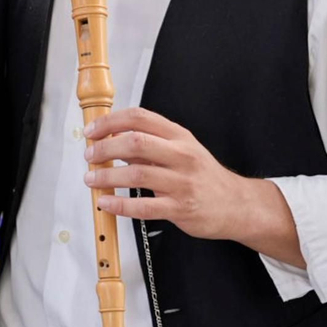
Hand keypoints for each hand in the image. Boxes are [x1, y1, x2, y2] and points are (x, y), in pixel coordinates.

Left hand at [82, 107, 259, 241]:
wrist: (236, 204)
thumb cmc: (203, 176)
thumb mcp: (181, 150)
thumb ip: (149, 145)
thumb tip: (111, 140)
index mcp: (179, 136)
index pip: (140, 118)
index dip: (110, 122)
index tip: (92, 131)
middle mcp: (181, 155)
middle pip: (136, 142)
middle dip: (105, 148)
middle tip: (90, 156)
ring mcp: (182, 182)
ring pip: (138, 174)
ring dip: (107, 176)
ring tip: (91, 180)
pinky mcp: (181, 208)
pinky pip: (144, 207)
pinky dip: (120, 205)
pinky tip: (106, 202)